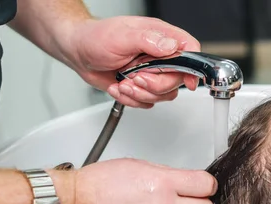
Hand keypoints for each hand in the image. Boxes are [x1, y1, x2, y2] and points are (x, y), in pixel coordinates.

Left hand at [65, 16, 200, 108]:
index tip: (187, 80)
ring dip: (141, 93)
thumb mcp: (121, 35)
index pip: (189, 50)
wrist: (77, 52)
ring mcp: (152, 72)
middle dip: (155, 85)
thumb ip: (149, 40)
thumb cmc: (95, 38)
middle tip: (136, 77)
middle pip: (177, 79)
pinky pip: (148, 102)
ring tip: (124, 82)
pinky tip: (119, 86)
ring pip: (164, 94)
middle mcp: (160, 55)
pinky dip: (131, 99)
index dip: (192, 67)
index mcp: (160, 37)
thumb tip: (171, 46)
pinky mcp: (142, 86)